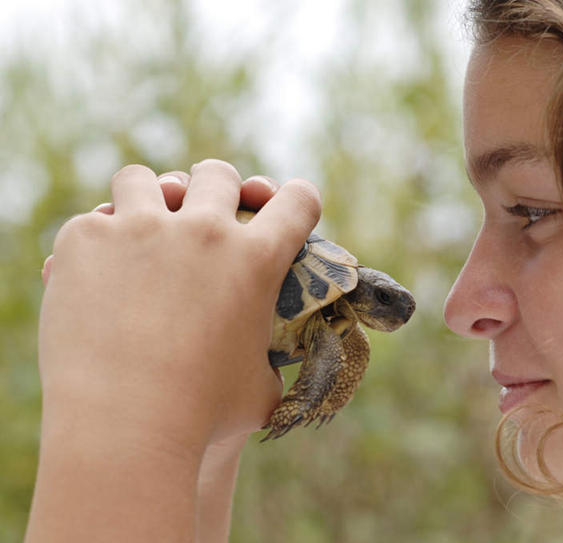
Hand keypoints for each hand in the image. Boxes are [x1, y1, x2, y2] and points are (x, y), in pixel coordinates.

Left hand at [28, 160, 319, 541]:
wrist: (125, 427)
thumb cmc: (204, 416)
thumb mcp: (260, 388)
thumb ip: (268, 361)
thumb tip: (273, 369)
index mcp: (258, 259)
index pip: (298, 199)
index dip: (298, 200)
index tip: (283, 209)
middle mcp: (205, 230)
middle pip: (217, 174)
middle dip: (215, 190)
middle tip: (204, 216)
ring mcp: (142, 228)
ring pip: (146, 179)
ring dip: (149, 198)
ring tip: (141, 226)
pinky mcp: (87, 239)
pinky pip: (95, 219)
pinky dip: (97, 242)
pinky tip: (94, 272)